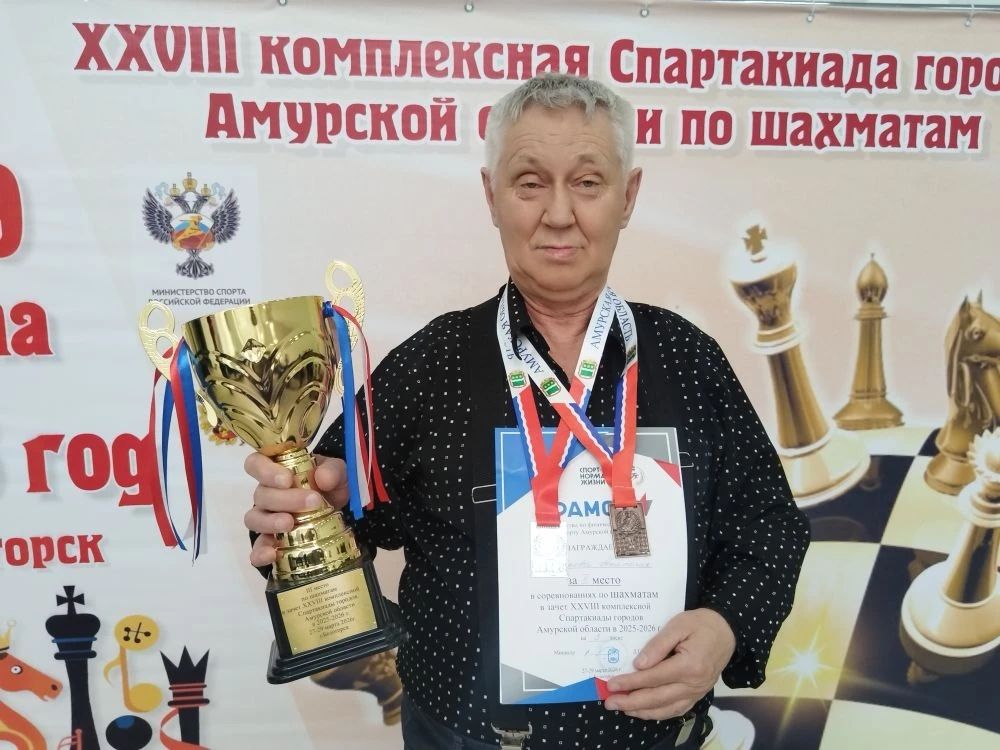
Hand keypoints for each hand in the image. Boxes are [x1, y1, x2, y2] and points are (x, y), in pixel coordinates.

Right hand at [243, 453, 348, 566]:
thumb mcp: (338, 474)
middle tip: (312, 502)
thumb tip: (322, 478)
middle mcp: (266, 494)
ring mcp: (265, 518)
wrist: (337, 511)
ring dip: (270, 522)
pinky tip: (271, 555)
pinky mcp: (269, 541)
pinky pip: (256, 548)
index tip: (287, 479)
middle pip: (261, 494)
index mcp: (276, 471)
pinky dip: (260, 552)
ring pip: (254, 519)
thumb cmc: (330, 485)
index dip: (265, 470)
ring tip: (289, 524)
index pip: (255, 463)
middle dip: (285, 499)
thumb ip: (333, 471)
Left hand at [603, 608, 735, 720]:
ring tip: (623, 709)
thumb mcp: (678, 625)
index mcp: (689, 665)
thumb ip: (658, 645)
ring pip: (666, 708)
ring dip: (642, 711)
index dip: (630, 683)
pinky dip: (659, 713)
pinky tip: (645, 711)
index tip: (612, 684)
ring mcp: (697, 692)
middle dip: (631, 702)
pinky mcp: (698, 695)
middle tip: (610, 702)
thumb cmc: (701, 624)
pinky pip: (677, 710)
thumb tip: (638, 665)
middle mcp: (694, 684)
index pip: (653, 678)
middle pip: (657, 698)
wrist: (727, 631)